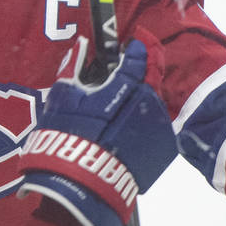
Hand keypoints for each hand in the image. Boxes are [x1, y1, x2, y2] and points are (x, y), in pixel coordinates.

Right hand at [19, 38, 177, 225]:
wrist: (81, 182)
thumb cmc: (67, 135)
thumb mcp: (63, 97)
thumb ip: (72, 68)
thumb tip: (80, 44)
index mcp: (125, 87)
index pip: (136, 60)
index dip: (134, 52)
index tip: (131, 48)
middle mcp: (147, 104)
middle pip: (144, 85)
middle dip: (132, 85)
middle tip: (112, 92)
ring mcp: (157, 128)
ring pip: (149, 109)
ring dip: (136, 109)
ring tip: (114, 121)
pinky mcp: (161, 151)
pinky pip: (153, 132)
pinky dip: (141, 130)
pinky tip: (122, 140)